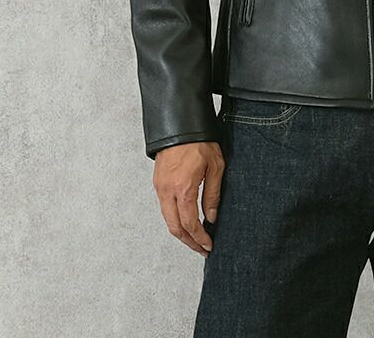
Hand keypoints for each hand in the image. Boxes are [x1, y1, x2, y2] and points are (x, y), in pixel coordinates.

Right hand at [152, 141, 225, 256]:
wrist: (180, 125)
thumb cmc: (200, 142)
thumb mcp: (216, 166)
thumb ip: (213, 194)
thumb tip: (212, 217)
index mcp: (183, 189)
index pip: (189, 224)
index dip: (199, 239)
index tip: (208, 246)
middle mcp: (167, 191)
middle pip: (174, 228)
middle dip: (189, 242)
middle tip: (202, 249)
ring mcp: (160, 187)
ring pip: (167, 219)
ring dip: (181, 232)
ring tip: (195, 238)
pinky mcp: (157, 182)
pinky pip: (164, 207)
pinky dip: (174, 218)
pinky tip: (186, 220)